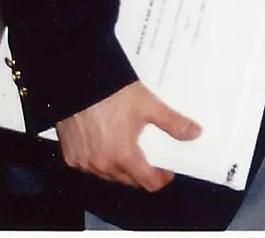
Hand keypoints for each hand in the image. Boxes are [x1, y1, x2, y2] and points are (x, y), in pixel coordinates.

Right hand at [53, 80, 200, 191]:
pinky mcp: (70, 156)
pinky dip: (100, 162)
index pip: (147, 182)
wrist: (81, 83)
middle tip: (152, 160)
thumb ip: (173, 122)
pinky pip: (89, 167)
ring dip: (121, 169)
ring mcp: (83, 162)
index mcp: (123, 155)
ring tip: (131, 152)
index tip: (167, 172)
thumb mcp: (149, 106)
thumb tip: (194, 133)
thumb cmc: (112, 93)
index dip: (161, 179)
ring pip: (108, 176)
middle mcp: (101, 164)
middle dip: (142, 174)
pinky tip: (107, 148)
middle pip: (128, 181)